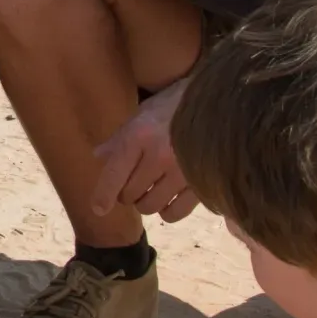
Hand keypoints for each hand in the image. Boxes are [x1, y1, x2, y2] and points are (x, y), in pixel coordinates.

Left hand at [92, 81, 196, 221]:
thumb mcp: (142, 114)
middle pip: (130, 195)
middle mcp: (159, 156)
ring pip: (150, 206)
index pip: (114, 175)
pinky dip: (167, 211)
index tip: (98, 209)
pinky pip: (175, 213)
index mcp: (139, 136)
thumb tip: (98, 157)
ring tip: (151, 189)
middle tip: (134, 182)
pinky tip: (169, 198)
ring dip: (146, 202)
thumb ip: (119, 138)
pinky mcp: (201, 184)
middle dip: (127, 193)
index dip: (103, 196)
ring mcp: (182, 172)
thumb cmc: (174, 106)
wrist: (218, 104)